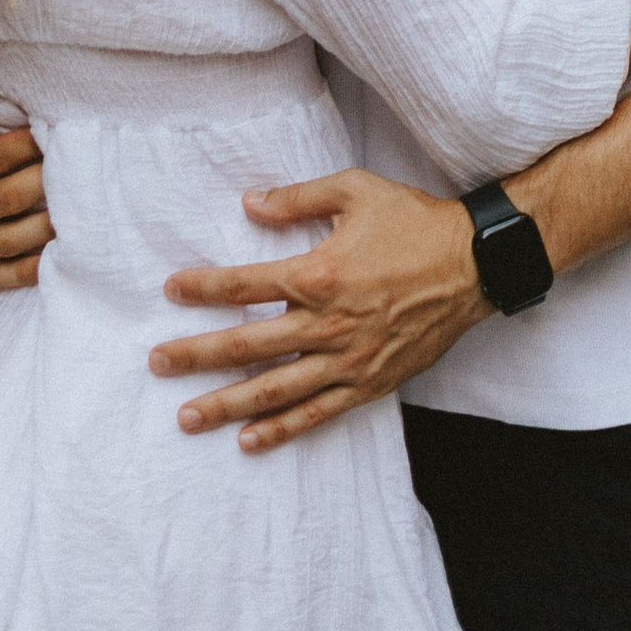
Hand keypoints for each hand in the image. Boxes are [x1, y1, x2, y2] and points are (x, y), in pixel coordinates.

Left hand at [150, 167, 485, 450]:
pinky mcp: (369, 384)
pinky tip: (250, 441)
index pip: (245, 284)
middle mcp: (327, 324)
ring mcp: (348, 360)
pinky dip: (282, 430)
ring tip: (188, 417)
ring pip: (276, 390)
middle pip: (249, 345)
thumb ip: (297, 199)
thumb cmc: (412, 222)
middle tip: (157, 363)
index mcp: (319, 273)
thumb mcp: (354, 190)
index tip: (170, 290)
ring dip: (228, 404)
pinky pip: (318, 414)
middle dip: (197, 354)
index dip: (204, 287)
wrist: (473, 266)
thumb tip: (249, 204)